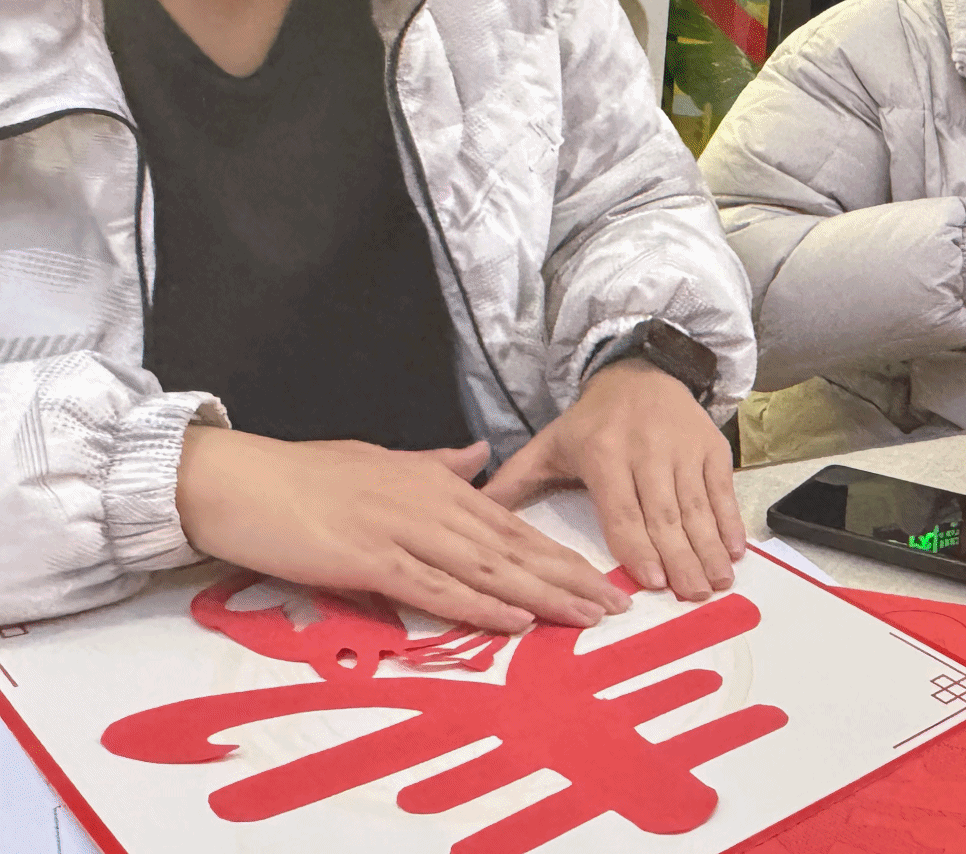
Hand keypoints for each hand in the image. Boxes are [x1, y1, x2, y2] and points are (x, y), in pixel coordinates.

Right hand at [175, 428, 629, 633]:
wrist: (241, 478)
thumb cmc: (306, 474)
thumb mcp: (382, 461)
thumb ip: (435, 465)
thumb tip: (478, 456)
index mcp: (437, 485)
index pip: (512, 525)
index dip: (557, 554)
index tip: (597, 578)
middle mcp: (432, 506)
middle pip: (513, 548)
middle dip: (566, 578)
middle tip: (614, 605)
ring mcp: (403, 532)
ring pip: (487, 568)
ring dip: (539, 595)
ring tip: (584, 616)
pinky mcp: (370, 559)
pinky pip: (434, 587)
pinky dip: (477, 604)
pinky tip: (514, 619)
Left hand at [484, 358, 743, 601]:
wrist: (641, 371)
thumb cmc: (592, 421)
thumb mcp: (549, 444)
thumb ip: (513, 482)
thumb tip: (472, 518)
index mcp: (604, 453)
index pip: (622, 509)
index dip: (638, 546)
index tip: (651, 582)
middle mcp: (647, 450)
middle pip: (664, 514)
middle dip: (680, 557)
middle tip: (690, 595)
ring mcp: (684, 448)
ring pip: (696, 506)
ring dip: (708, 547)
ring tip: (716, 583)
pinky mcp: (712, 446)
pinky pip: (721, 490)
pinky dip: (729, 521)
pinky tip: (734, 551)